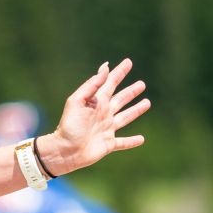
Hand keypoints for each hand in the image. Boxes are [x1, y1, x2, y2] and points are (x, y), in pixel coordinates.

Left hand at [38, 58, 149, 175]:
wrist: (65, 150)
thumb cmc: (69, 125)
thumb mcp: (77, 101)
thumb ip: (92, 85)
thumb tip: (105, 67)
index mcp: (96, 102)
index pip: (110, 83)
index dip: (119, 72)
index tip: (128, 62)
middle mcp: (103, 114)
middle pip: (121, 99)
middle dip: (131, 92)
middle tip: (142, 83)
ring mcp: (107, 129)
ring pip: (125, 117)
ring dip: (136, 110)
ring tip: (147, 103)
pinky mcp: (109, 144)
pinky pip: (123, 142)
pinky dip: (132, 141)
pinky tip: (142, 139)